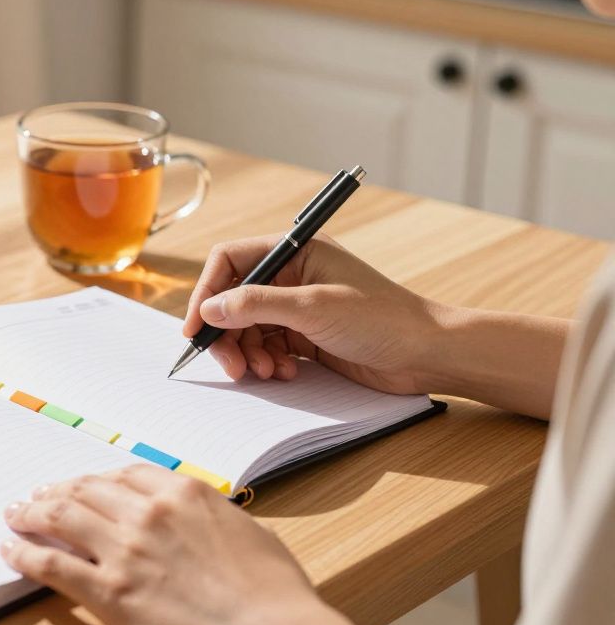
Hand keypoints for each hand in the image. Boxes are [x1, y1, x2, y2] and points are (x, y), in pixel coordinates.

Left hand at [1, 466, 391, 624]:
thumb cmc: (273, 593)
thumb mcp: (247, 532)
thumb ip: (210, 519)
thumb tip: (199, 521)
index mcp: (185, 493)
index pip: (125, 474)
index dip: (96, 479)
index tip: (83, 484)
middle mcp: (148, 512)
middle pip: (87, 489)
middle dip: (57, 490)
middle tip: (38, 496)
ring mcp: (125, 549)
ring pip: (62, 515)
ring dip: (32, 512)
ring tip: (16, 515)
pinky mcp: (109, 590)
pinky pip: (52, 563)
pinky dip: (26, 552)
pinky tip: (12, 549)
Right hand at [182, 234, 442, 393]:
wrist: (428, 354)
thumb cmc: (382, 319)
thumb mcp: (313, 307)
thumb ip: (256, 304)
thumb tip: (209, 309)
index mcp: (295, 251)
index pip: (230, 261)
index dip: (207, 293)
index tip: (196, 328)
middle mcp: (292, 275)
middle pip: (234, 299)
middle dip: (228, 334)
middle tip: (231, 366)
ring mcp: (298, 306)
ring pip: (248, 327)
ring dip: (249, 352)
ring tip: (266, 372)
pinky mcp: (306, 335)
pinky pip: (267, 346)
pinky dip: (267, 362)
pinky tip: (284, 372)